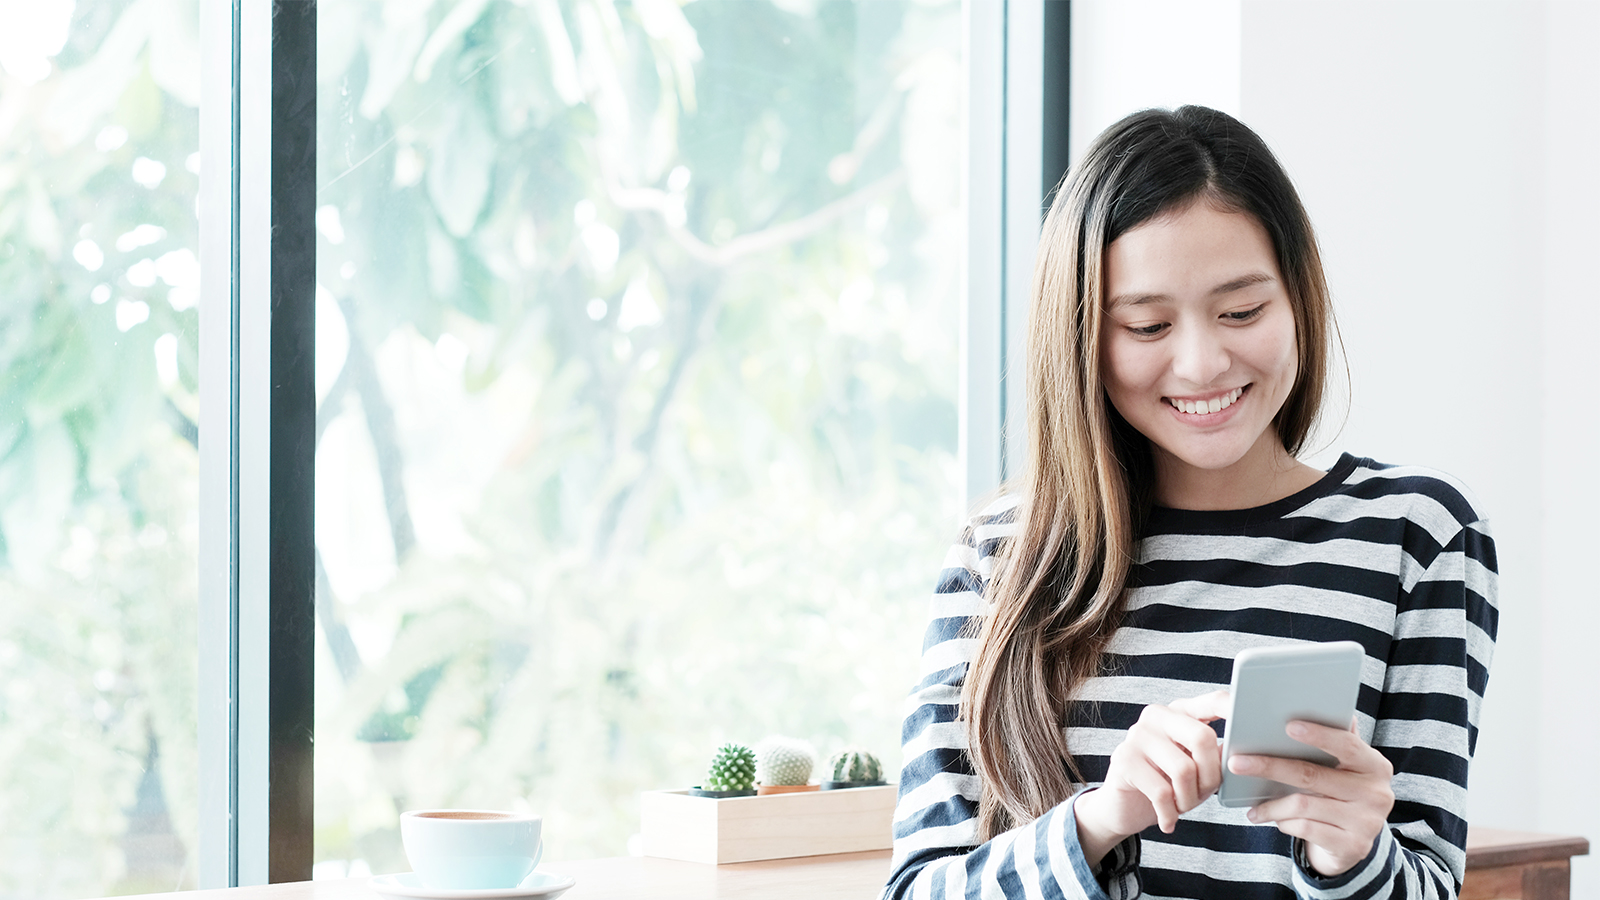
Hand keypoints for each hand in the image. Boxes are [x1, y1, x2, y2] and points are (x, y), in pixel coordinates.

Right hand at [1076, 690, 1229, 866]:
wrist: (1123, 807)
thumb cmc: (1168, 784)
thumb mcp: (1197, 770)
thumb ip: (1216, 755)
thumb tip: (1244, 749)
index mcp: (1180, 712)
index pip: (1213, 701)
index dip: (1234, 708)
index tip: (1255, 720)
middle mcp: (1157, 716)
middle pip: (1202, 737)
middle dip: (1211, 775)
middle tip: (1204, 793)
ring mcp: (1137, 735)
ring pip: (1184, 769)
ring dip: (1189, 799)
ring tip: (1182, 807)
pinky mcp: (1123, 759)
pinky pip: (1161, 791)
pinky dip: (1170, 813)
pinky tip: (1169, 820)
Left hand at [1228, 718, 1394, 876]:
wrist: (1353, 843)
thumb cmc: (1341, 794)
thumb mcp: (1346, 769)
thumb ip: (1337, 743)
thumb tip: (1319, 703)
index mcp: (1376, 766)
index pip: (1346, 745)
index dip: (1318, 734)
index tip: (1288, 726)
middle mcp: (1377, 794)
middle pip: (1312, 775)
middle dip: (1269, 767)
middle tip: (1237, 763)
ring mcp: (1367, 822)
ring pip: (1303, 805)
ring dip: (1271, 805)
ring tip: (1252, 806)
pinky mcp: (1352, 846)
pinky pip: (1305, 829)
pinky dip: (1284, 823)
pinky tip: (1274, 820)